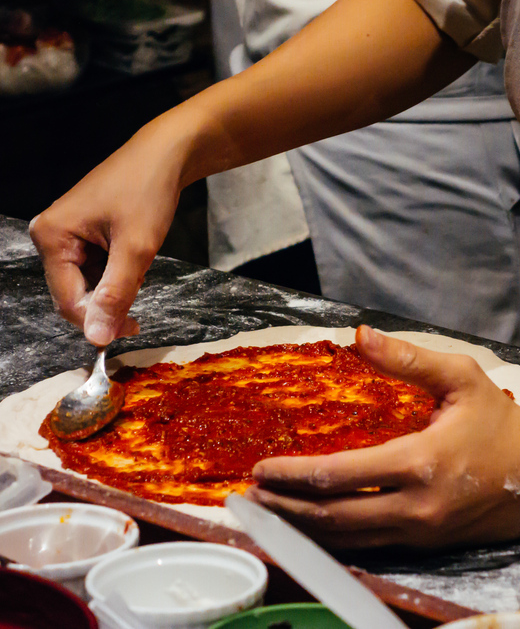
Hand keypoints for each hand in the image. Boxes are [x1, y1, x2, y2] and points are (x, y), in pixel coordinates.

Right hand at [29, 114, 184, 345]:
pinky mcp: (81, 232)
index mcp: (52, 236)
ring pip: (87, 284)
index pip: (67, 300)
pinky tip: (134, 261)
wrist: (165, 154)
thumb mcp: (136, 248)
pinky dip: (117, 274)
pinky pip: (95, 269)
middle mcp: (50, 235)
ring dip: (115, 288)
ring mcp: (65, 233)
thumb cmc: (148, 189)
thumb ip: (114, 295)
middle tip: (140, 307)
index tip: (130, 330)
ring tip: (140, 268)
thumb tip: (96, 337)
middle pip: (74, 294)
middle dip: (108, 303)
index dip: (98, 321)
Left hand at [247, 326, 519, 548]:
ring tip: (268, 512)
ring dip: (303, 526)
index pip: (339, 475)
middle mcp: (415, 507)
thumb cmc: (500, 427)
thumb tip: (359, 335)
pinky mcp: (424, 543)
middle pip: (334, 515)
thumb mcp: (461, 379)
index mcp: (420, 463)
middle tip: (250, 497)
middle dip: (287, 507)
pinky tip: (311, 526)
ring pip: (348, 537)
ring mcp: (419, 532)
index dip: (294, 474)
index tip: (261, 469)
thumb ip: (408, 359)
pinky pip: (368, 545)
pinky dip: (333, 537)